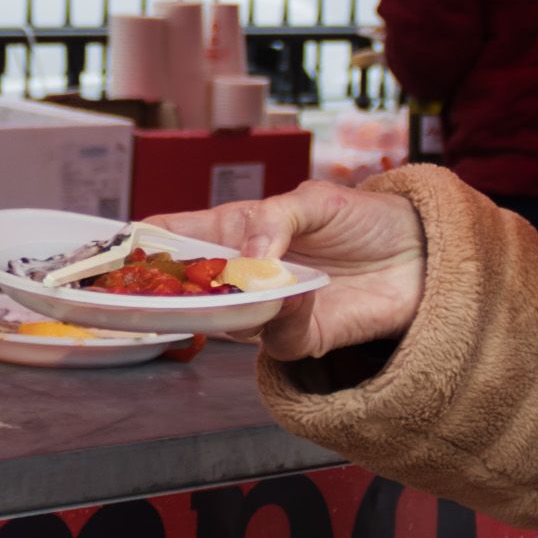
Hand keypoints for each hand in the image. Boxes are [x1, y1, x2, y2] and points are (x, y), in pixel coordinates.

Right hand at [141, 180, 425, 358]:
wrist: (421, 252)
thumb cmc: (364, 217)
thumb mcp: (316, 199)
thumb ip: (275, 218)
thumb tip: (248, 251)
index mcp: (237, 230)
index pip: (178, 236)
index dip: (145, 241)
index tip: (116, 245)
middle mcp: (245, 274)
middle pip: (189, 288)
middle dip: (165, 290)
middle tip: (146, 287)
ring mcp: (269, 308)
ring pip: (226, 319)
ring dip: (228, 305)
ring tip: (239, 284)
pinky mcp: (302, 337)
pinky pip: (278, 338)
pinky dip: (281, 318)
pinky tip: (294, 295)